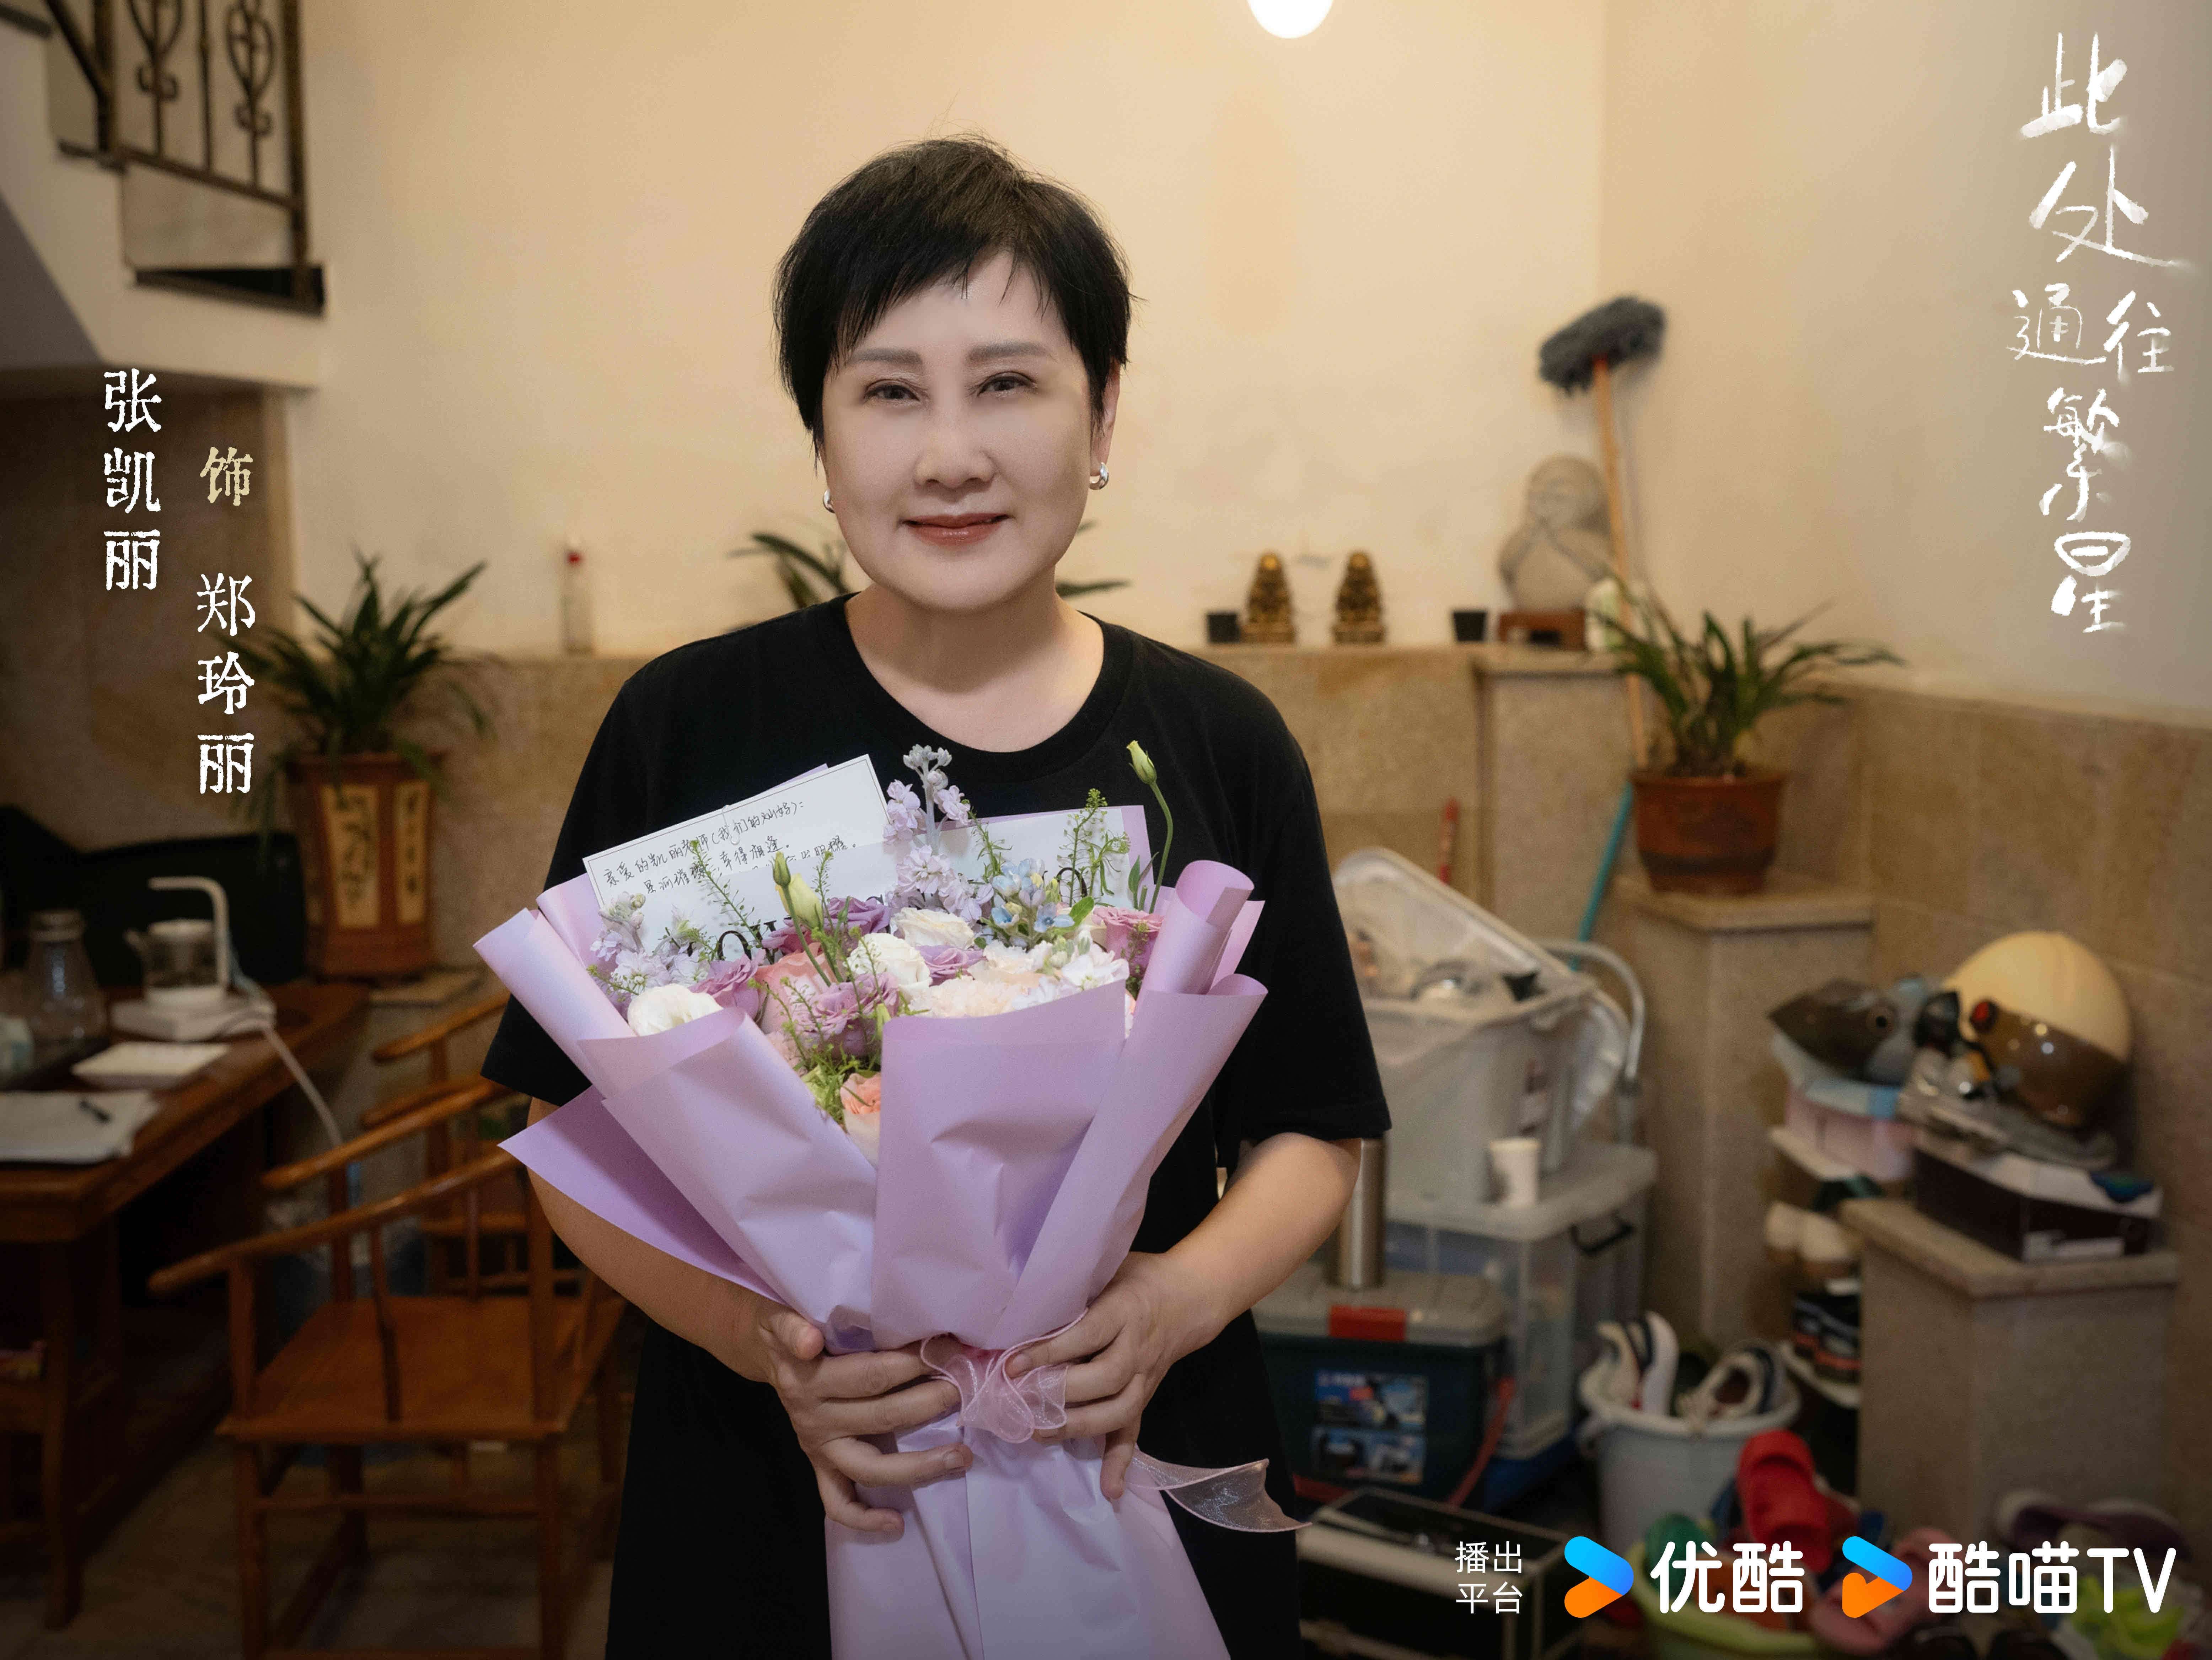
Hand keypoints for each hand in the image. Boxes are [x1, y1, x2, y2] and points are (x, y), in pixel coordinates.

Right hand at [718, 1287, 969, 1536]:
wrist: (763, 1351)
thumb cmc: (786, 1329)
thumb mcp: (780, 1317)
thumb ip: (792, 1327)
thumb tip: (809, 1341)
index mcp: (810, 1379)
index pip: (872, 1375)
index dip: (915, 1364)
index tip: (953, 1352)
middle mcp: (814, 1418)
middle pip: (881, 1417)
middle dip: (930, 1403)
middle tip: (967, 1389)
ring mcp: (817, 1447)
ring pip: (869, 1467)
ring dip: (919, 1466)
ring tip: (962, 1457)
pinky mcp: (818, 1465)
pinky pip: (838, 1502)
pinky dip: (864, 1518)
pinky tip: (896, 1523)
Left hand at [1003, 1251, 1222, 1499]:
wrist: (1189, 1295)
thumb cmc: (1138, 1276)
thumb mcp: (1108, 1270)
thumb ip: (1076, 1288)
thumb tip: (1023, 1303)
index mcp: (1124, 1311)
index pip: (1085, 1335)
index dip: (1048, 1352)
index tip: (1012, 1364)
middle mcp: (1136, 1348)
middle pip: (1104, 1379)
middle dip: (1060, 1394)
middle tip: (1020, 1400)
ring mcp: (1145, 1377)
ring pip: (1119, 1410)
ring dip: (1079, 1426)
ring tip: (1039, 1432)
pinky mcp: (1146, 1395)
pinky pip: (1136, 1432)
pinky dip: (1122, 1462)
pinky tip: (1110, 1489)